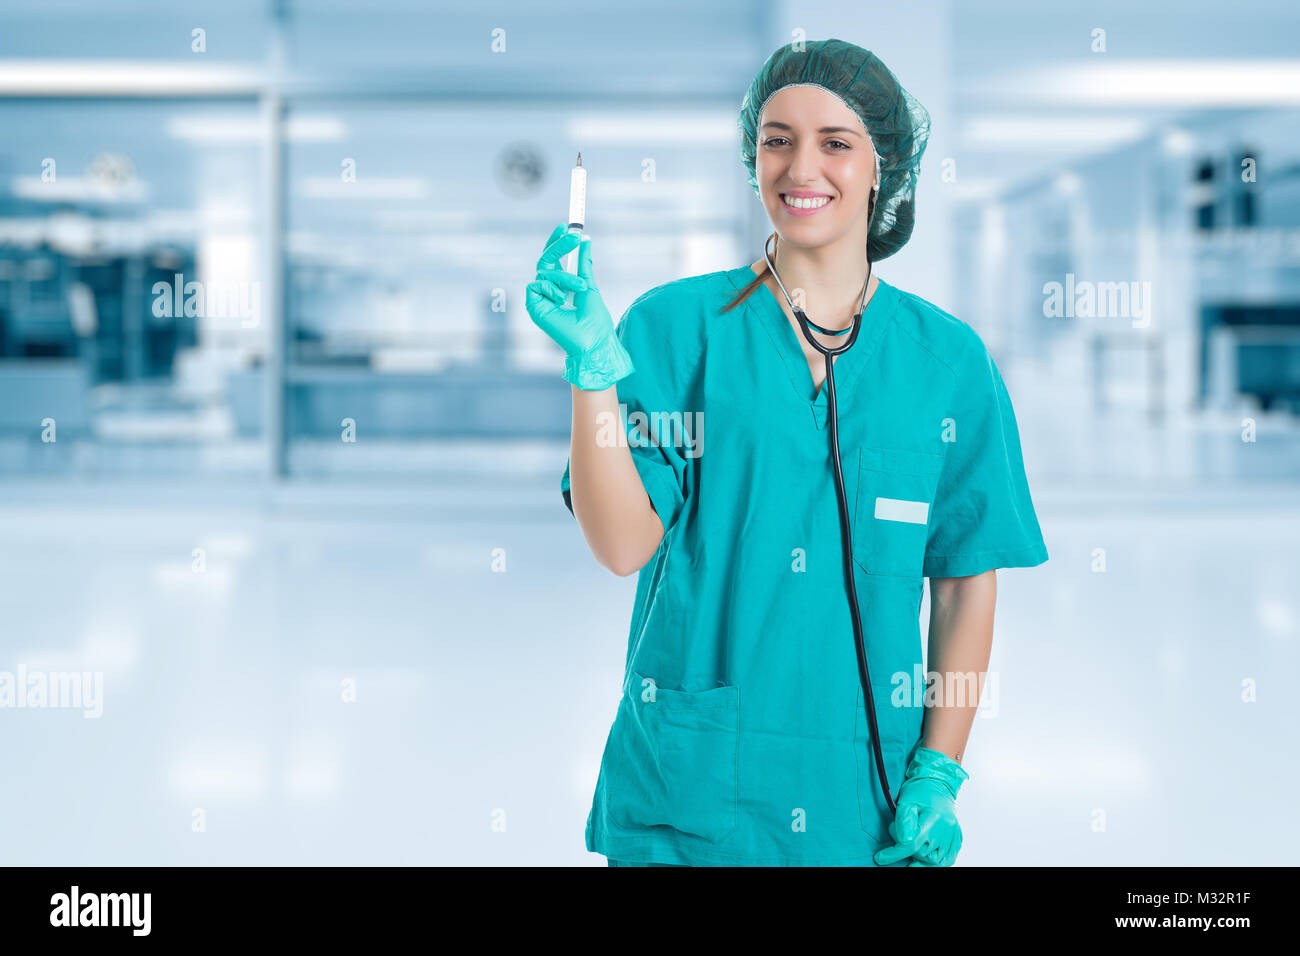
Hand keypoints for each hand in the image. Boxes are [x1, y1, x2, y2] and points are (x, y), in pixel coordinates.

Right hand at [525, 224, 633, 389]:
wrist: (593, 340)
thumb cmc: (594, 320)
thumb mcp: (589, 285)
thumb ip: (584, 264)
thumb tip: (585, 241)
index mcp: (560, 286)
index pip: (554, 260)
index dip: (558, 243)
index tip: (566, 227)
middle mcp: (548, 291)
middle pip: (546, 260)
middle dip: (559, 245)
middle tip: (573, 235)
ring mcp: (540, 299)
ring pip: (545, 271)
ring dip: (565, 277)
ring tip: (580, 287)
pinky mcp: (533, 307)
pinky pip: (536, 284)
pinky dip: (552, 288)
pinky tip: (562, 301)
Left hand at [873, 746, 969, 866]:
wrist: (937, 784)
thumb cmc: (920, 791)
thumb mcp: (906, 801)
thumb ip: (904, 821)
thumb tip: (903, 841)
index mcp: (934, 818)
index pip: (912, 844)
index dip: (894, 853)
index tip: (880, 858)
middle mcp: (946, 829)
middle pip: (922, 853)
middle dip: (907, 849)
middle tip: (900, 834)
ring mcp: (953, 835)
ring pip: (935, 860)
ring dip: (921, 858)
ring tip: (911, 850)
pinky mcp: (956, 839)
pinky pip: (948, 859)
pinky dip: (936, 863)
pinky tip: (924, 861)